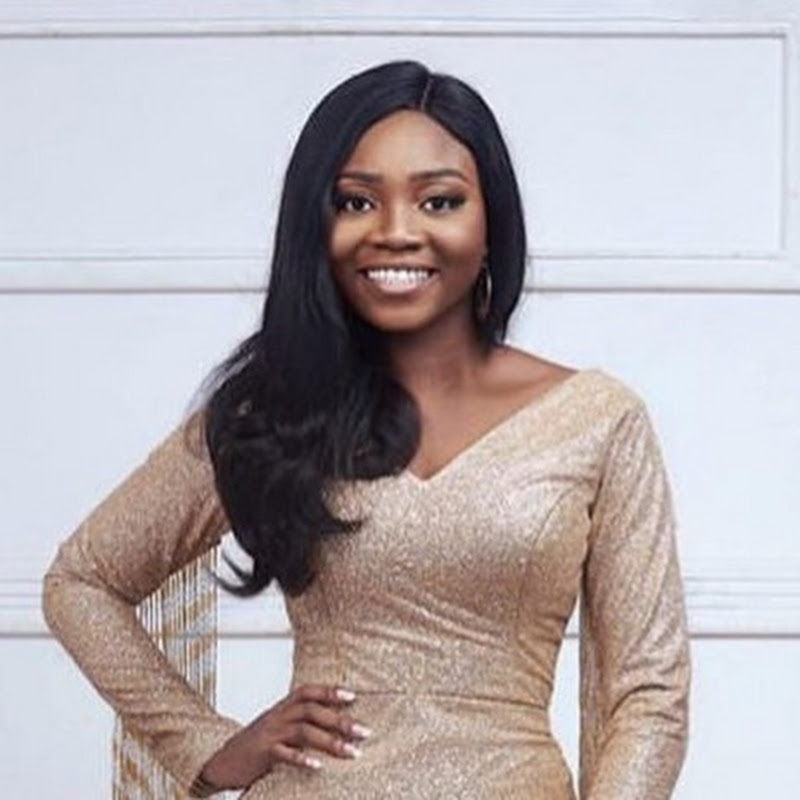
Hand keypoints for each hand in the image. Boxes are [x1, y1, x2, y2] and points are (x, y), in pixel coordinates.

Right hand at [197, 684, 370, 790]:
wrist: (222, 762)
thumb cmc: (256, 745)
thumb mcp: (278, 728)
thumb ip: (300, 723)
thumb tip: (334, 723)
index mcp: (283, 707)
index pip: (308, 691)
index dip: (330, 691)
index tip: (353, 695)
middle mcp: (277, 716)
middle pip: (312, 711)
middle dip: (340, 720)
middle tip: (364, 732)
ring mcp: (269, 733)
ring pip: (303, 732)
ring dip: (331, 742)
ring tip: (352, 753)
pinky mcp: (262, 753)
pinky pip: (283, 754)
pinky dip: (301, 759)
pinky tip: (317, 766)